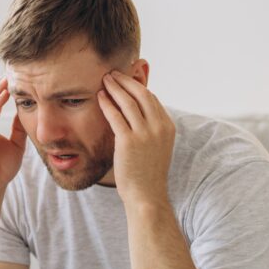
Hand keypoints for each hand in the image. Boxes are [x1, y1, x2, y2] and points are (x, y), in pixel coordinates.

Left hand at [97, 69, 175, 205]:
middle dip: (126, 81)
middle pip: (141, 94)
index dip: (137, 86)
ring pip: (128, 102)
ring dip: (115, 87)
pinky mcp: (128, 141)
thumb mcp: (156, 147)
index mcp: (168, 126)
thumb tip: (138, 115)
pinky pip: (116, 116)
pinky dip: (107, 103)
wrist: (146, 196)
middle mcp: (159, 127)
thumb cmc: (147, 174)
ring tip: (104, 79)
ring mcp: (145, 134)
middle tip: (113, 73)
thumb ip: (150, 129)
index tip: (125, 79)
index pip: (152, 99)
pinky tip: (100, 96)